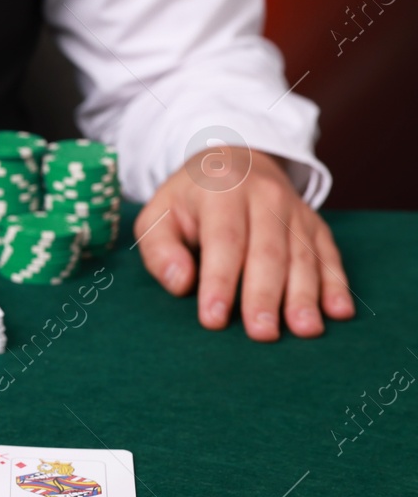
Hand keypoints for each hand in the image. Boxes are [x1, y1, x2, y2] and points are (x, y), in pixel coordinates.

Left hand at [133, 149, 353, 340]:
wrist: (234, 162)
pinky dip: (336, 284)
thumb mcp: (158, 216)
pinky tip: (339, 312)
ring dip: (305, 296)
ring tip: (305, 330)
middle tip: (262, 333)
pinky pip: (329, 255)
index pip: (223, 241)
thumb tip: (181, 283)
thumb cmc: (188, 202)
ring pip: (302, 256)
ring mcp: (295, 211)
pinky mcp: (315, 225)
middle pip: (268, 252)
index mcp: (221, 193)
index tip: (214, 318)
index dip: (220, 281)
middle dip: (265, 296)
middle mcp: (265, 198)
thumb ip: (160, 250)